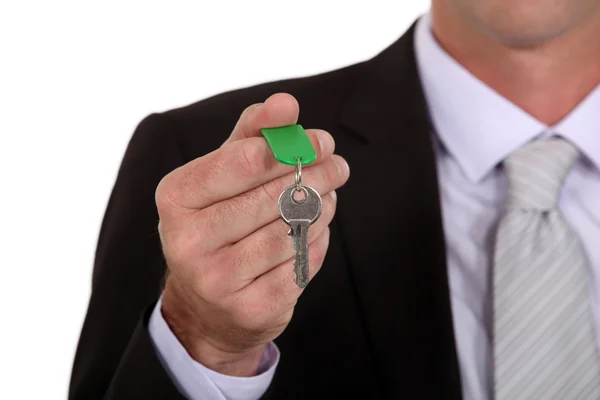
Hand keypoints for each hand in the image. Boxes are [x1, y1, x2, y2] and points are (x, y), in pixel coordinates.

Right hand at [156, 93, 349, 375]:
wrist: (207, 305)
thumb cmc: (219, 224)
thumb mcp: (224, 176)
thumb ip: (252, 136)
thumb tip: (285, 103)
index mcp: (176, 197)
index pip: (243, 160)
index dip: (291, 146)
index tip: (321, 140)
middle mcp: (188, 241)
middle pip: (274, 197)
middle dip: (317, 175)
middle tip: (338, 166)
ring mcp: (217, 280)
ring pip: (293, 231)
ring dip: (321, 208)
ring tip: (327, 196)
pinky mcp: (250, 309)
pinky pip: (302, 264)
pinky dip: (318, 241)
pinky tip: (315, 230)